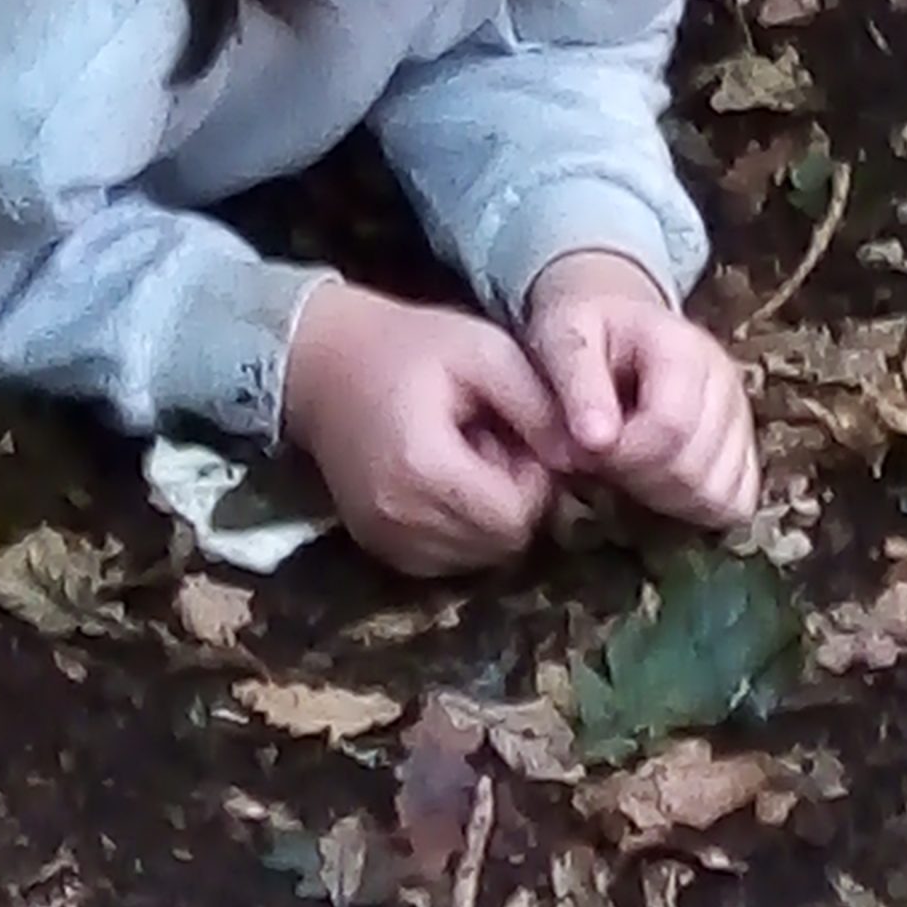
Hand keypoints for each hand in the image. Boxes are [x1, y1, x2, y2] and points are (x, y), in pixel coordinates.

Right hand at [282, 282, 564, 575]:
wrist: (324, 363)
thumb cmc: (412, 346)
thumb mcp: (487, 353)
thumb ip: (539, 407)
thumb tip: (582, 458)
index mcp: (424, 469)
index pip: (516, 516)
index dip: (535, 477)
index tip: (519, 433)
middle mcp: (398, 519)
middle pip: (500, 543)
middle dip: (515, 498)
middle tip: (496, 442)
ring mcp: (382, 540)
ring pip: (477, 557)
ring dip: (489, 515)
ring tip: (469, 456)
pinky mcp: (377, 547)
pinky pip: (446, 560)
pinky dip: (461, 527)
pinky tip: (448, 478)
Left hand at [524, 251, 758, 531]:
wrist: (615, 323)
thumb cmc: (585, 332)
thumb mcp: (562, 337)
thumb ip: (578, 387)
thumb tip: (598, 442)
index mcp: (684, 348)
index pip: (670, 428)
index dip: (621, 456)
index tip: (586, 449)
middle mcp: (726, 381)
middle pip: (694, 469)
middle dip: (636, 481)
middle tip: (600, 460)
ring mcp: (741, 415)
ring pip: (717, 494)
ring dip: (662, 498)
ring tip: (627, 467)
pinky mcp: (746, 446)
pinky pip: (737, 503)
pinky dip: (695, 508)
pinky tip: (659, 483)